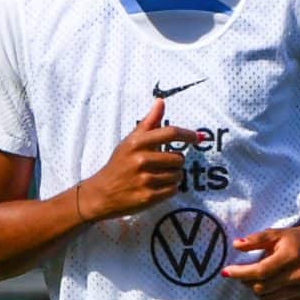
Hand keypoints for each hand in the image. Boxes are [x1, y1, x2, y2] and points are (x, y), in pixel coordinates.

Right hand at [75, 98, 188, 221]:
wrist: (102, 193)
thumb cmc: (119, 164)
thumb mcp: (130, 141)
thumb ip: (148, 122)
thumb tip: (161, 101)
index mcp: (137, 143)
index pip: (171, 133)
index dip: (187, 135)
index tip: (197, 138)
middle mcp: (140, 160)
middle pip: (178, 158)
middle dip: (175, 162)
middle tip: (163, 165)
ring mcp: (144, 180)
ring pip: (178, 175)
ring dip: (173, 176)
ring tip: (158, 177)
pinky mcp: (148, 197)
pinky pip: (173, 190)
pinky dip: (169, 189)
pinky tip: (156, 187)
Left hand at [221, 221, 299, 299]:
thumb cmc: (294, 239)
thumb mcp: (275, 233)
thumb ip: (255, 240)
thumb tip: (236, 245)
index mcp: (290, 257)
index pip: (260, 271)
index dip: (240, 273)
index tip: (226, 271)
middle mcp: (299, 275)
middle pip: (261, 287)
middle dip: (246, 281)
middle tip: (243, 273)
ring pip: (268, 299)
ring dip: (257, 290)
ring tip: (257, 278)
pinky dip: (270, 296)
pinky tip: (271, 284)